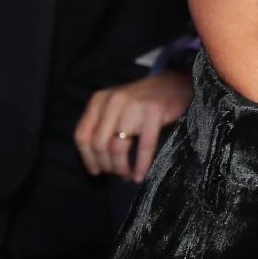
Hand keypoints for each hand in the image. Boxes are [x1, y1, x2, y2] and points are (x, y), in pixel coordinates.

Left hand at [74, 68, 192, 181]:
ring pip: (118, 147)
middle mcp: (113, 101)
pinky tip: (139, 175)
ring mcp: (134, 106)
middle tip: (116, 173)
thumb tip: (94, 160)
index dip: (87, 158)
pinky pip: (144, 146)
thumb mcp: (115, 106)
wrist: (174, 83)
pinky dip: (141, 165)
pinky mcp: (154, 112)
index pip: (82, 135)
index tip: (96, 171)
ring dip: (121, 167)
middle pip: (99, 144)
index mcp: (99, 100)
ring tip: (127, 175)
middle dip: (106, 165)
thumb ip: (101, 125)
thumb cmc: (142, 100)